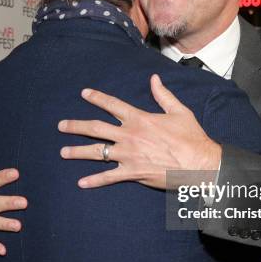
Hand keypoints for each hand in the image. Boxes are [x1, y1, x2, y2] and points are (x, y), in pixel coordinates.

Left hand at [59, 74, 220, 188]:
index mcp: (140, 118)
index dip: (96, 98)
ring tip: (63, 152)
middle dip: (76, 126)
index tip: (84, 93)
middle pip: (95, 128)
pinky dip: (94, 180)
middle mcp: (129, 135)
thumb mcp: (179, 111)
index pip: (112, 104)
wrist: (199, 163)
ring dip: (77, 152)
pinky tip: (81, 183)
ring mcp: (129, 155)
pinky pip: (108, 177)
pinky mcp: (132, 172)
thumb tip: (154, 78)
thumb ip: (163, 95)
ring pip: (96, 152)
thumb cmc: (191, 137)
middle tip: (61, 126)